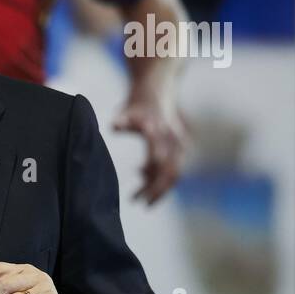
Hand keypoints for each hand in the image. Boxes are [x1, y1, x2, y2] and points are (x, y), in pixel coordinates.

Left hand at [112, 85, 187, 205]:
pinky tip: (141, 180)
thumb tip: (115, 126)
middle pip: (171, 173)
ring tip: (138, 198)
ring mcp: (179, 145)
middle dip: (157, 190)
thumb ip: (122, 119)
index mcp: (162, 133)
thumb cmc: (137, 103)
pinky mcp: (179, 149)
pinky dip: (159, 179)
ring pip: (173, 174)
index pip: (160, 160)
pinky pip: (173, 169)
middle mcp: (174, 141)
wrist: (156, 89)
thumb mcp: (127, 110)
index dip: (152, 177)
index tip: (142, 192)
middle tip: (141, 204)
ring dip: (158, 188)